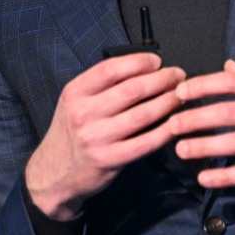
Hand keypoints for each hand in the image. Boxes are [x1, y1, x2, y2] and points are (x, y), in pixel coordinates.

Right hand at [26, 53, 184, 220]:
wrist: (53, 173)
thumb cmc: (71, 134)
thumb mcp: (74, 103)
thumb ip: (100, 87)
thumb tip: (142, 69)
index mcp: (75, 93)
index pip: (111, 69)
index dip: (139, 62)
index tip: (157, 61)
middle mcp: (83, 113)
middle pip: (132, 90)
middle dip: (161, 79)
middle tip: (178, 76)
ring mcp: (96, 138)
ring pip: (142, 114)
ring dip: (167, 103)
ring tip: (180, 97)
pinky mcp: (109, 159)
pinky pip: (145, 143)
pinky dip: (164, 132)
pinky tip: (175, 124)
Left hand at [167, 60, 234, 189]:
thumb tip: (227, 65)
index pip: (232, 81)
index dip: (202, 85)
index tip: (179, 92)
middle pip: (227, 112)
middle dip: (194, 118)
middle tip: (170, 123)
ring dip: (203, 146)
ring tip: (180, 149)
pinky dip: (225, 176)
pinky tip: (205, 177)